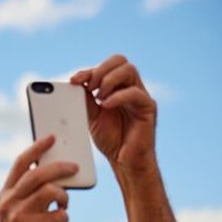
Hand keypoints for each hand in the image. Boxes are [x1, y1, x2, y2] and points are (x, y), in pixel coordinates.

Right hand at [0, 135, 77, 221]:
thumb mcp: (15, 212)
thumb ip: (27, 195)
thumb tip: (54, 176)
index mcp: (6, 194)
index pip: (21, 163)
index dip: (37, 147)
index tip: (52, 137)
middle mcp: (11, 202)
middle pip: (40, 173)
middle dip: (61, 167)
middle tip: (74, 168)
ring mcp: (20, 216)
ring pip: (51, 191)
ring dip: (64, 197)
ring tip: (63, 205)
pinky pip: (59, 215)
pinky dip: (64, 217)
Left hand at [70, 54, 157, 174]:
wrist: (124, 161)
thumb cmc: (111, 139)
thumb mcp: (91, 116)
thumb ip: (86, 100)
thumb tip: (74, 84)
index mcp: (117, 87)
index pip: (106, 66)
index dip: (89, 70)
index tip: (74, 80)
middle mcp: (130, 87)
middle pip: (120, 61)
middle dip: (101, 70)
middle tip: (90, 87)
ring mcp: (140, 96)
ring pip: (129, 70)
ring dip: (109, 80)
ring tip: (99, 97)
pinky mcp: (148, 108)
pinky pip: (136, 93)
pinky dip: (118, 96)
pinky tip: (106, 105)